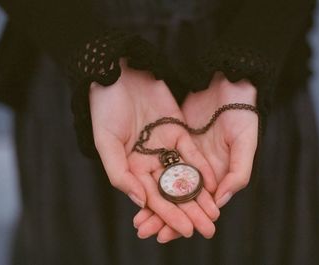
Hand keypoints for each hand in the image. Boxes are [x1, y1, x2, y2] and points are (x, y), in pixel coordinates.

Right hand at [90, 58, 219, 237]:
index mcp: (131, 168)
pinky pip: (192, 153)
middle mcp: (150, 162)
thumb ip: (120, 174)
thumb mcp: (105, 142)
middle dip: (189, 211)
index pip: (152, 198)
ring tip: (213, 213)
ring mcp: (165, 147)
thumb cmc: (105, 109)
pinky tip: (212, 183)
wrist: (119, 75)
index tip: (185, 230)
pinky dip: (201, 168)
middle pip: (172, 192)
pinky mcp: (178, 132)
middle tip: (207, 229)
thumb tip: (140, 201)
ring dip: (199, 195)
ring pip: (185, 176)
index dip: (168, 215)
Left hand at [134, 72, 258, 242]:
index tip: (170, 234)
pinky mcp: (173, 141)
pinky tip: (136, 190)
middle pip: (179, 198)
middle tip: (144, 231)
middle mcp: (201, 170)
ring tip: (138, 219)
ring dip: (152, 202)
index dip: (185, 220)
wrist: (227, 84)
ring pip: (166, 184)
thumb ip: (237, 173)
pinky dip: (149, 178)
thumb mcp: (245, 143)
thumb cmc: (242, 114)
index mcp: (220, 175)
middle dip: (163, 217)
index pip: (200, 205)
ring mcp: (185, 156)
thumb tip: (219, 201)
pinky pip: (159, 164)